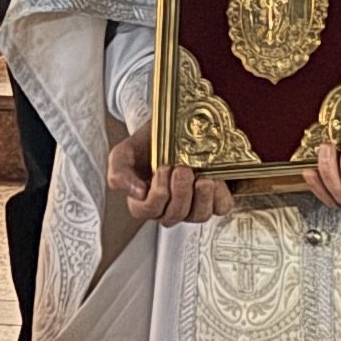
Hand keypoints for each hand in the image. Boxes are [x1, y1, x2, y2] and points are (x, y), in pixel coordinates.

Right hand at [105, 126, 230, 226]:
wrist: (173, 124)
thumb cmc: (149, 142)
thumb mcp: (124, 153)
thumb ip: (119, 175)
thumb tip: (137, 194)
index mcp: (145, 202)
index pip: (147, 211)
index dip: (157, 195)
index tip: (161, 169)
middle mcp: (169, 208)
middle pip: (175, 215)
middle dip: (179, 192)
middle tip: (181, 168)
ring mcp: (193, 205)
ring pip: (198, 216)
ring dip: (200, 197)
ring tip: (200, 177)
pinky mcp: (215, 198)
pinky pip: (221, 207)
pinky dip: (218, 195)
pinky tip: (214, 179)